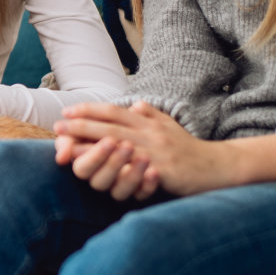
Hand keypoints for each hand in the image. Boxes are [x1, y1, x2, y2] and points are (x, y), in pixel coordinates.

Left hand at [53, 101, 232, 199]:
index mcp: (149, 122)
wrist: (218, 167)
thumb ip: (151, 115)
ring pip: (118, 145)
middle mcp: (150, 133)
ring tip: (68, 148)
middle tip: (57, 127)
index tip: (67, 111)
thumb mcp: (170, 126)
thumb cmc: (190, 149)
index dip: (90, 110)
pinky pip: (134, 168)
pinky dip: (114, 168)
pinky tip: (96, 170)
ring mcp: (156, 151)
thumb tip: (135, 104)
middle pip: (110, 127)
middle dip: (81, 126)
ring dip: (90, 146)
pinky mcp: (163, 170)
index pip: (114, 111)